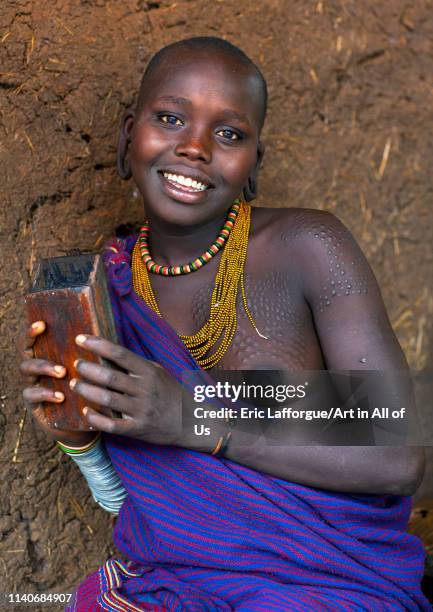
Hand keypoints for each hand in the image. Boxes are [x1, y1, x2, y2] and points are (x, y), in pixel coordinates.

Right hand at [19, 321, 96, 446]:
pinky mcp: (33, 403)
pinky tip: (59, 395)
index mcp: (49, 355)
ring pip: (26, 369)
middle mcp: (37, 367)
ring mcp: (33, 383)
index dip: (33, 330)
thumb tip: (105, 338)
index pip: (36, 338)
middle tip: (52, 347)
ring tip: (62, 372)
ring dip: (44, 367)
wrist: (82, 421)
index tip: (42, 323)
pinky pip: (31, 394)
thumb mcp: (90, 372)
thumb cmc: (88, 390)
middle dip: (33, 343)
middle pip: (26, 351)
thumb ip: (92, 356)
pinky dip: (45, 393)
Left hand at [69, 334, 183, 444]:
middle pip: (110, 377)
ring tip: (74, 384)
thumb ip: (136, 364)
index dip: (98, 345)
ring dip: (86, 390)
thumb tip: (108, 352)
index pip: (120, 354)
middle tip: (76, 364)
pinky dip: (96, 418)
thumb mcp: (158, 372)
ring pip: (107, 399)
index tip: (81, 338)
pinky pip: (111, 425)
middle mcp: (145, 390)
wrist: (191, 421)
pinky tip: (85, 411)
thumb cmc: (171, 392)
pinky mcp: (137, 429)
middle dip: (88, 369)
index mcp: (149, 372)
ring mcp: (141, 410)